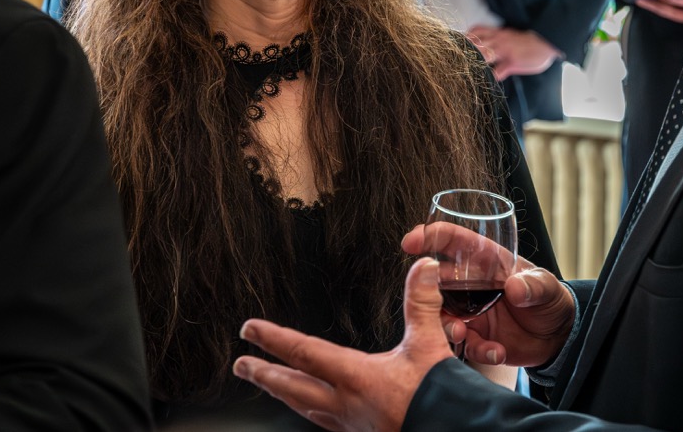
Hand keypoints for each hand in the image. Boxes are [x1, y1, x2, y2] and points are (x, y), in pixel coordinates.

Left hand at [234, 258, 453, 431]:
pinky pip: (325, 422)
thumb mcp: (429, 345)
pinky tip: (314, 409)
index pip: (304, 353)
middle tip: (241, 365)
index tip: (249, 329)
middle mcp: (346, 405)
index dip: (273, 338)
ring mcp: (351, 425)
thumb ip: (422, 304)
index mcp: (357, 378)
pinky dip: (310, 411)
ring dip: (282, 393)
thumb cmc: (441, 396)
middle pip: (292, 387)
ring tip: (268, 384)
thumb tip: (422, 266)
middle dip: (264, 374)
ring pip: (304, 408)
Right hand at [402, 224, 574, 367]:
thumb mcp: (548, 286)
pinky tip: (496, 352)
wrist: (556, 336)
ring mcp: (470, 312)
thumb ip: (535, 285)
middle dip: (425, 292)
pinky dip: (477, 350)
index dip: (430, 237)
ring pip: (441, 316)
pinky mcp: (475, 337)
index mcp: (486, 261)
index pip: (453, 241)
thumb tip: (515, 286)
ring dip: (446, 326)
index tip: (411, 242)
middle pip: (435, 281)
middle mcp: (471, 285)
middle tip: (429, 303)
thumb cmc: (549, 298)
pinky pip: (464, 345)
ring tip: (461, 335)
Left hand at [466, 26, 561, 80]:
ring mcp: (504, 51)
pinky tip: (486, 83)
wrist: (547, 41)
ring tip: (468, 74)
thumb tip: (483, 46)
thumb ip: (496, 39)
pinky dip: (489, 79)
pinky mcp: (511, 63)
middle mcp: (497, 40)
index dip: (465, 39)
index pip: (475, 31)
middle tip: (456, 63)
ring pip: (482, 56)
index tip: (458, 48)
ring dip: (475, 65)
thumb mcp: (510, 34)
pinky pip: (496, 73)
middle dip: (465, 53)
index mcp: (496, 32)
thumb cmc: (528, 40)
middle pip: (474, 44)